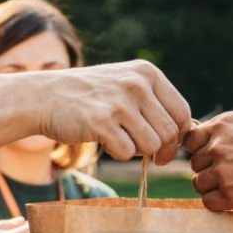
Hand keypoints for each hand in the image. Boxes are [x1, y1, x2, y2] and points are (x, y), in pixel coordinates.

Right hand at [39, 61, 190, 164]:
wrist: (44, 96)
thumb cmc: (88, 95)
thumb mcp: (124, 83)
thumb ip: (154, 101)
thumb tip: (188, 131)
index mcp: (147, 73)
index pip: (182, 112)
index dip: (179, 136)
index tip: (167, 147)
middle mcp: (136, 84)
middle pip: (170, 133)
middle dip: (163, 151)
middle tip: (153, 158)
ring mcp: (118, 103)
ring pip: (151, 145)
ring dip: (140, 152)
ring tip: (123, 142)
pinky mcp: (101, 123)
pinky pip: (127, 153)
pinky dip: (119, 153)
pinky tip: (105, 141)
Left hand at [185, 109, 232, 211]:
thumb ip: (231, 126)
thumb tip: (211, 130)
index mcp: (222, 126)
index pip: (191, 140)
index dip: (201, 149)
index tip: (213, 156)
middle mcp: (217, 148)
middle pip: (196, 163)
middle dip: (210, 168)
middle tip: (232, 173)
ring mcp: (222, 172)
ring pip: (199, 183)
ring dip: (213, 187)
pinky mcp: (230, 196)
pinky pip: (208, 202)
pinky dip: (219, 203)